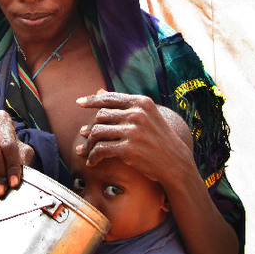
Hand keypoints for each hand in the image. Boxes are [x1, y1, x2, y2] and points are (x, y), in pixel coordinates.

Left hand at [75, 91, 192, 184]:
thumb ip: (124, 105)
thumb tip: (99, 90)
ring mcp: (133, 131)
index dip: (92, 100)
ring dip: (89, 144)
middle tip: (84, 136)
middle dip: (91, 128)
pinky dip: (93, 157)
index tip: (79, 102)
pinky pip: (100, 150)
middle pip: (101, 116)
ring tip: (87, 152)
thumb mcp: (147, 116)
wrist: (175, 163)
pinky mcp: (128, 149)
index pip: (110, 98)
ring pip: (97, 132)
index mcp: (141, 103)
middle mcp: (137, 114)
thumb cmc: (159, 140)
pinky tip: (92, 162)